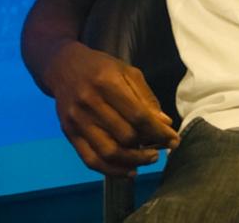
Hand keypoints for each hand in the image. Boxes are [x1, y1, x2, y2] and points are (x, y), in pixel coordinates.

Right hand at [45, 42, 180, 176]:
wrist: (64, 67)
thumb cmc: (101, 68)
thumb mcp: (127, 72)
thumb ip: (146, 98)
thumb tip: (164, 123)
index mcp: (108, 83)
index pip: (138, 116)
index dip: (159, 132)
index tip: (174, 140)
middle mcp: (90, 103)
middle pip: (124, 136)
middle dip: (149, 147)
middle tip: (163, 149)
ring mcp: (77, 121)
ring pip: (108, 152)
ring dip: (133, 162)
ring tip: (150, 159)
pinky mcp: (69, 134)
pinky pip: (90, 160)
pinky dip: (112, 171)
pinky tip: (129, 171)